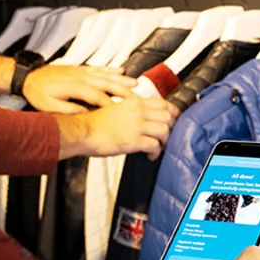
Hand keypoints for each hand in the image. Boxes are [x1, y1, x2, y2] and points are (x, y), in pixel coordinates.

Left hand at [22, 64, 136, 113]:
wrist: (28, 76)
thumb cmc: (37, 92)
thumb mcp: (49, 106)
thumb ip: (68, 110)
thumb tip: (86, 114)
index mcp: (74, 87)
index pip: (97, 96)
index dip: (110, 104)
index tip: (122, 112)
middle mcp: (81, 77)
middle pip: (106, 83)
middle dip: (123, 90)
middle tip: (136, 98)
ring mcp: (82, 71)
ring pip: (106, 75)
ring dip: (121, 79)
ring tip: (135, 84)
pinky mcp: (80, 69)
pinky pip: (99, 68)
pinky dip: (111, 69)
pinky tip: (121, 70)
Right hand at [60, 95, 174, 158]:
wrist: (83, 132)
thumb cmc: (95, 124)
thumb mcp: (116, 109)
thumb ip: (132, 111)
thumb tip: (145, 118)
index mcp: (134, 102)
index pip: (163, 103)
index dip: (173, 112)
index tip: (175, 119)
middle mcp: (138, 111)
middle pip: (168, 116)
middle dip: (172, 127)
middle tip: (168, 136)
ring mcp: (137, 125)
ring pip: (165, 130)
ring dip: (165, 141)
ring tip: (158, 147)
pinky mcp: (134, 140)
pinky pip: (155, 145)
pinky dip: (156, 152)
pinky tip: (150, 156)